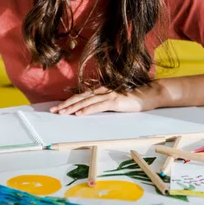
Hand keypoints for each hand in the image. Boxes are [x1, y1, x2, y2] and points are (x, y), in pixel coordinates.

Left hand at [49, 82, 168, 115]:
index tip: (57, 108)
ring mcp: (108, 95)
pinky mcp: (115, 101)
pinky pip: (98, 106)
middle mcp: (102, 91)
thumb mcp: (115, 101)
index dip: (68, 101)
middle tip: (53, 111)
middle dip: (65, 104)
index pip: (81, 96)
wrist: (150, 94)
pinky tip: (79, 113)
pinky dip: (87, 109)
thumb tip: (91, 110)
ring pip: (86, 101)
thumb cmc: (133, 99)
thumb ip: (104, 104)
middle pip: (79, 98)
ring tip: (62, 113)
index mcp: (101, 91)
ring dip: (72, 107)